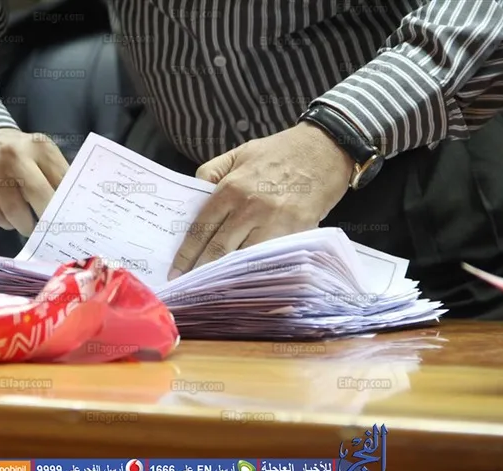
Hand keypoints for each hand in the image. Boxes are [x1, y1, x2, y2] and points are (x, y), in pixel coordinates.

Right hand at [0, 129, 68, 235]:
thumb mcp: (42, 154)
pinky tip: (10, 220)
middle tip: (49, 229)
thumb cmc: (21, 153)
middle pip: (38, 195)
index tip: (68, 219)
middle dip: (46, 218)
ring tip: (29, 228)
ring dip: (24, 225)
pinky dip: (5, 222)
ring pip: (13, 210)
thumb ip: (57, 175)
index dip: (65, 204)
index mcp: (38, 146)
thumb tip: (72, 207)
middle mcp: (14, 155)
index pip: (59, 180)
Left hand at [169, 122, 353, 279]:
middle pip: (218, 249)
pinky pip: (270, 258)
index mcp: (231, 187)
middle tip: (188, 287)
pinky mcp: (297, 233)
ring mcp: (275, 223)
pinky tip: (244, 282)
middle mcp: (250, 208)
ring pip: (243, 258)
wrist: (327, 149)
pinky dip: (256, 271)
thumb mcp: (239, 153)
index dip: (186, 253)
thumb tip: (193, 196)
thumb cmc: (280, 151)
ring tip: (212, 289)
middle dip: (200, 271)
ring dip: (226, 276)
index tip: (176, 270)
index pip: (201, 228)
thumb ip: (212, 172)